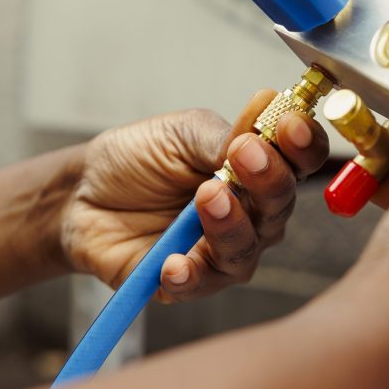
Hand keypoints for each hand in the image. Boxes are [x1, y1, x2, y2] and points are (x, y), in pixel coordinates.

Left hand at [60, 91, 328, 300]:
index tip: (289, 125)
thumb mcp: (180, 132)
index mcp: (256, 165)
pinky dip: (190, 273)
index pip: (300, 158)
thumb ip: (223, 133)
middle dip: (269, 178)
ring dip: (231, 223)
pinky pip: (201, 283)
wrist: (85, 192)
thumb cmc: (139, 157)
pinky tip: (172, 260)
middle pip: (282, 203)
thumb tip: (268, 105)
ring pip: (248, 247)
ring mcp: (222, 248)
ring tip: (205, 197)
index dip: (304, 144)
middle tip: (244, 155)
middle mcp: (251, 211)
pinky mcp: (190, 280)